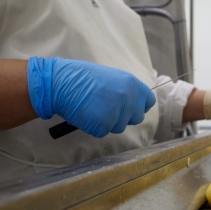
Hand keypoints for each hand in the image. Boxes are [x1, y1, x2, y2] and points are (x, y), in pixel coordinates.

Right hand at [27, 57, 155, 137]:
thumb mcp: (112, 78)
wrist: (61, 83)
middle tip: (106, 108)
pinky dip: (94, 127)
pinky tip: (86, 114)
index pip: (148, 101)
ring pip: (119, 127)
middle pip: (136, 118)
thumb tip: (134, 103)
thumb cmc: (83, 78)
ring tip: (93, 108)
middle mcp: (129, 99)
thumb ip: (126, 90)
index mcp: (133, 84)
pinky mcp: (104, 125)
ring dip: (108, 122)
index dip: (139, 106)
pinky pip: (103, 132)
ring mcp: (118, 113)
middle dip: (123, 116)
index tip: (130, 107)